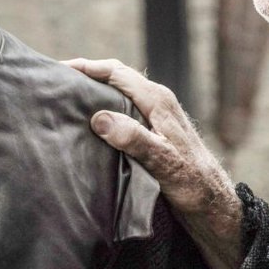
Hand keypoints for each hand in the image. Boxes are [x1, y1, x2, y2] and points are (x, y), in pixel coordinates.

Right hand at [63, 58, 242, 268]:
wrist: (212, 201)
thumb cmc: (192, 183)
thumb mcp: (161, 161)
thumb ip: (133, 138)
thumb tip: (100, 118)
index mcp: (158, 100)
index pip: (116, 72)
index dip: (87, 67)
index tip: (59, 69)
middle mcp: (157, 101)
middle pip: (116, 78)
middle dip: (87, 75)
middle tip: (56, 82)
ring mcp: (156, 115)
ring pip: (119, 94)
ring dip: (95, 92)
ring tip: (67, 99)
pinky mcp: (154, 130)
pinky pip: (124, 109)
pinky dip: (104, 109)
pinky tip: (89, 123)